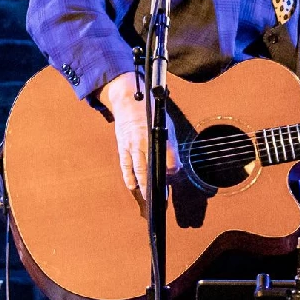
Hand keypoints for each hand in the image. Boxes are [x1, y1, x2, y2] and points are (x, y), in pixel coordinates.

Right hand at [98, 72, 181, 198]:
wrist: (130, 102)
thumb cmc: (151, 115)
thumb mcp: (166, 126)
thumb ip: (171, 146)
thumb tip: (175, 167)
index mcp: (160, 135)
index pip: (169, 158)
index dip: (172, 170)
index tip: (173, 176)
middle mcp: (146, 141)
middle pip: (153, 167)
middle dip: (157, 183)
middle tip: (161, 197)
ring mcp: (133, 145)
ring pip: (138, 168)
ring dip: (143, 184)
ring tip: (147, 196)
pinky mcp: (123, 146)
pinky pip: (125, 164)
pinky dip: (128, 176)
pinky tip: (132, 186)